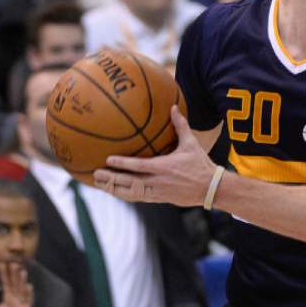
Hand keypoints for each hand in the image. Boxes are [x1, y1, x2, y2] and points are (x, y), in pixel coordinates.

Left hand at [0, 262, 33, 306]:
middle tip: (13, 263)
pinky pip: (29, 299)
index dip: (3, 274)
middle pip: (15, 283)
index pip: (5, 282)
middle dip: (14, 274)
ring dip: (22, 281)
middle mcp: (15, 296)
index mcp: (8, 295)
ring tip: (22, 272)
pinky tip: (28, 286)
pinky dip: (28, 293)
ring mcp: (22, 301)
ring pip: (22, 288)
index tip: (1, 264)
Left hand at [94, 106, 214, 205]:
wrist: (209, 188)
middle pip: (129, 183)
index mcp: (164, 167)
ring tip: (100, 184)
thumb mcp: (191, 143)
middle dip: (111, 179)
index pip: (139, 166)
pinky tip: (114, 191)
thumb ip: (180, 125)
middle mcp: (157, 182)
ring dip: (114, 189)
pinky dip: (124, 194)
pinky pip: (137, 197)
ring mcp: (156, 193)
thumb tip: (173, 107)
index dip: (122, 164)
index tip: (108, 160)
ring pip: (130, 193)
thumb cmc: (200, 163)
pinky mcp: (158, 199)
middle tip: (95, 174)